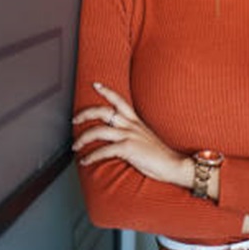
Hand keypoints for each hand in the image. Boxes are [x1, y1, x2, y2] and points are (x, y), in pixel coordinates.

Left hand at [72, 82, 190, 185]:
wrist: (174, 165)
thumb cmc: (160, 155)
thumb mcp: (145, 138)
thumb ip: (132, 133)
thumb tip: (118, 137)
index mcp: (136, 121)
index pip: (120, 100)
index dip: (107, 91)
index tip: (95, 85)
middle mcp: (131, 125)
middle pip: (104, 111)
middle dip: (85, 113)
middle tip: (74, 119)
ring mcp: (130, 136)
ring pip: (99, 130)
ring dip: (83, 138)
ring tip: (75, 145)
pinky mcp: (128, 149)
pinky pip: (104, 150)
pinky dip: (91, 156)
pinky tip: (85, 161)